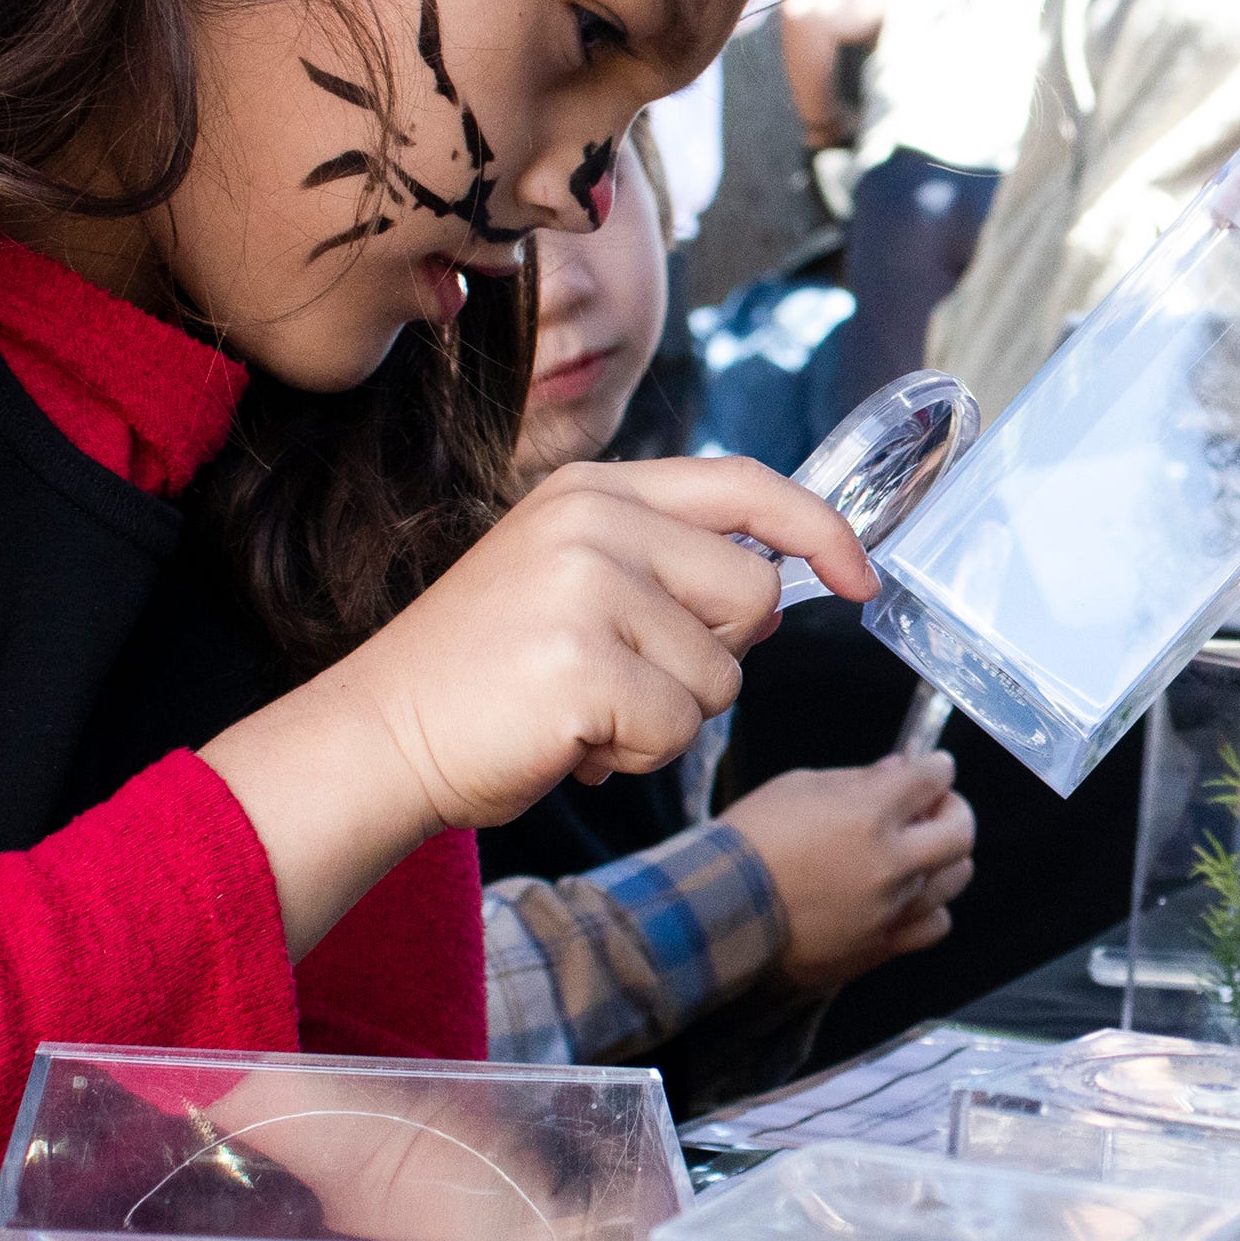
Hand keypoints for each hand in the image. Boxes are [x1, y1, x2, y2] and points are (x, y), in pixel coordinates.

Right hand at [210, 458, 873, 953]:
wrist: (376, 738)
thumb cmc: (481, 677)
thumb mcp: (573, 585)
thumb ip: (667, 571)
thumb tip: (776, 599)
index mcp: (594, 490)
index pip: (748, 485)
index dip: (820, 530)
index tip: (863, 577)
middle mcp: (593, 522)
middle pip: (753, 598)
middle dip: (711, 663)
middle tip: (624, 681)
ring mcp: (585, 589)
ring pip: (721, 678)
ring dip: (666, 719)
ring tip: (582, 713)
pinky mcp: (582, 666)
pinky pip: (677, 729)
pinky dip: (635, 755)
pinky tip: (569, 743)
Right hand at [723, 756, 974, 991]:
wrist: (720, 910)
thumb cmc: (751, 841)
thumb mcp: (797, 788)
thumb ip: (857, 780)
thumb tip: (898, 771)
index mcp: (870, 814)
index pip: (933, 779)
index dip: (936, 768)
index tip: (932, 768)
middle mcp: (891, 863)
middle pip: (961, 830)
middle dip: (954, 808)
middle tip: (935, 806)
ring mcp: (891, 908)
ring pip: (955, 877)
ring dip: (945, 856)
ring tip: (920, 850)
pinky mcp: (882, 945)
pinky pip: (935, 924)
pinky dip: (931, 906)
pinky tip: (910, 895)